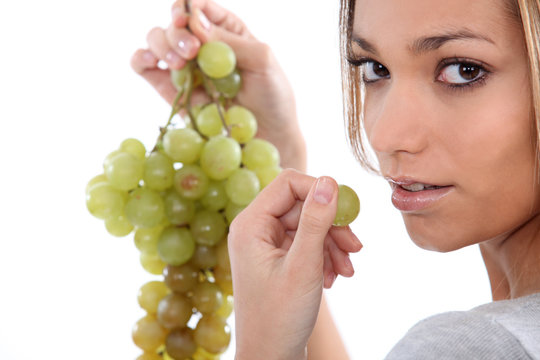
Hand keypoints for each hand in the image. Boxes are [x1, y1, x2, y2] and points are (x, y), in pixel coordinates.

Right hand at [131, 0, 306, 169]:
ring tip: (180, 64)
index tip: (188, 21)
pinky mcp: (171, 90)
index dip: (188, 8)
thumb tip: (195, 23)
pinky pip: (144, 67)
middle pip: (174, 23)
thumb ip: (230, 41)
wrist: (268, 135)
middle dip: (177, 32)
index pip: (199, 7)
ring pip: (155, 40)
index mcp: (226, 29)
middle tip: (192, 52)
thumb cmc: (273, 96)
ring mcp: (185, 67)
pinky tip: (152, 63)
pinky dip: (141, 59)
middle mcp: (202, 45)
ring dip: (161, 45)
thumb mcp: (262, 61)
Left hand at [228, 169, 361, 359]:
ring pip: (308, 226)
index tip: (347, 211)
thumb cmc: (280, 316)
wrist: (271, 357)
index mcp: (250, 225)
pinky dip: (324, 257)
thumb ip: (316, 221)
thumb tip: (328, 181)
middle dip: (331, 226)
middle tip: (355, 248)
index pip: (288, 183)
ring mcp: (266, 245)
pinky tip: (334, 278)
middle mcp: (255, 230)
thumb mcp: (303, 265)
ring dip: (332, 245)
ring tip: (347, 270)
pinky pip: (306, 244)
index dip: (320, 190)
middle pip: (302, 206)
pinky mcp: (278, 260)